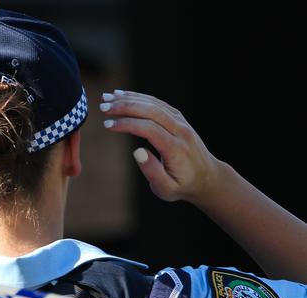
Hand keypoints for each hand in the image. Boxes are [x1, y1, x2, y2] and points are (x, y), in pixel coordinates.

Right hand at [100, 90, 223, 203]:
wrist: (207, 178)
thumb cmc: (181, 186)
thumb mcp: (166, 189)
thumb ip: (152, 171)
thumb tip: (137, 152)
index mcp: (176, 148)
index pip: (149, 128)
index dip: (126, 124)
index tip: (107, 124)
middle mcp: (180, 131)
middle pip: (151, 110)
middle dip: (125, 106)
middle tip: (103, 106)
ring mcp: (181, 122)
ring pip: (154, 103)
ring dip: (129, 99)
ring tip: (107, 98)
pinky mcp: (178, 118)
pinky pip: (157, 103)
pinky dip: (139, 98)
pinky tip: (123, 96)